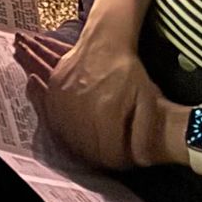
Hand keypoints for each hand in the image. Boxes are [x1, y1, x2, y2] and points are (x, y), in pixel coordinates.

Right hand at [17, 30, 165, 169]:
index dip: (118, 161)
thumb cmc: (128, 71)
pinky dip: (65, 132)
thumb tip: (140, 160)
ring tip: (94, 146)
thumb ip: (145, 131)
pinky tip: (75, 133)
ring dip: (81, 147)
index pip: (108, 153)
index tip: (124, 159)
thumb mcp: (148, 99)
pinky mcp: (53, 93)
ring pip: (69, 138)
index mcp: (106, 113)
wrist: (103, 41)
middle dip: (100, 156)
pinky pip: (55, 122)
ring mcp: (63, 101)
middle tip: (110, 153)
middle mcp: (81, 110)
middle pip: (87, 150)